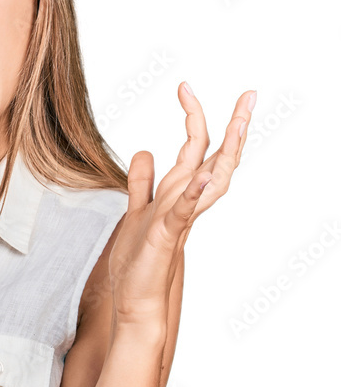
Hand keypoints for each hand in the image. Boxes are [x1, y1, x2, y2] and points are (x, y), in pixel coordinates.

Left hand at [108, 83, 255, 324]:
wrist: (136, 299)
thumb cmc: (139, 260)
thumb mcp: (136, 210)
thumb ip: (142, 182)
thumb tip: (144, 151)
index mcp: (178, 192)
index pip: (195, 148)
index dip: (192, 116)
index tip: (184, 86)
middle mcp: (186, 202)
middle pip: (217, 158)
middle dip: (233, 127)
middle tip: (250, 94)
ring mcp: (180, 218)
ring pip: (212, 181)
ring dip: (225, 152)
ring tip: (239, 123)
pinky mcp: (167, 236)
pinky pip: (185, 211)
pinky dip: (194, 193)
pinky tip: (201, 175)